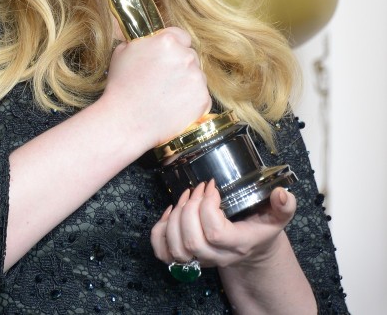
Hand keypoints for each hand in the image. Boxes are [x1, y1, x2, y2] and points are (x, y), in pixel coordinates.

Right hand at [100, 27, 210, 149]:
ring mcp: (197, 78)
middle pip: (190, 56)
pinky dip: (191, 100)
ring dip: (186, 82)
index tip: (167, 58)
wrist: (125, 120)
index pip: (182, 37)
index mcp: (167, 41)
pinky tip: (174, 106)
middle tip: (164, 80)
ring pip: (197, 76)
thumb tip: (149, 39)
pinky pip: (201, 95)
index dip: (174, 47)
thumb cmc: (120, 87)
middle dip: (180, 65)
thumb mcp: (123, 51)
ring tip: (166, 95)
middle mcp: (186, 57)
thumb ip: (143, 41)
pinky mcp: (203, 99)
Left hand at [151, 180, 295, 268]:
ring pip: (175, 247)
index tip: (212, 186)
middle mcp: (217, 256)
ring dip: (175, 216)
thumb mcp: (277, 216)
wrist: (251, 248)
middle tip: (199, 188)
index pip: (216, 233)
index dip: (208, 207)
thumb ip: (284, 206)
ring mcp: (199, 259)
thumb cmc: (260, 226)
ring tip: (187, 196)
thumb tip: (282, 194)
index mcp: (238, 245)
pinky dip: (160, 230)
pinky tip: (171, 211)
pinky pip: (162, 251)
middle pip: (192, 240)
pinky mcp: (185, 257)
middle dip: (190, 208)